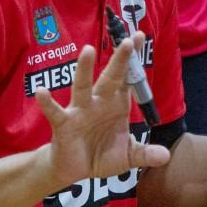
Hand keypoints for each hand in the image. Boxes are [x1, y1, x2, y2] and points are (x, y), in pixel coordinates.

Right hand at [34, 34, 170, 187]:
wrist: (75, 170)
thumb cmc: (101, 155)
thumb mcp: (128, 156)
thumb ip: (145, 154)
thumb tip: (165, 156)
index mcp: (116, 105)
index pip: (128, 79)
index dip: (133, 60)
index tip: (140, 36)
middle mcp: (99, 102)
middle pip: (110, 77)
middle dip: (119, 60)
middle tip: (127, 40)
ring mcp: (80, 111)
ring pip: (82, 86)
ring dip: (84, 69)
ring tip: (87, 50)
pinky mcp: (64, 124)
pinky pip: (55, 112)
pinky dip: (47, 102)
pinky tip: (41, 92)